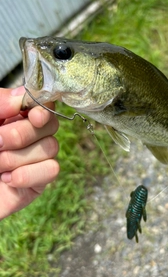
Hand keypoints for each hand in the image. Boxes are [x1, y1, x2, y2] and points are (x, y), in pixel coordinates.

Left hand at [0, 86, 59, 219]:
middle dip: (23, 134)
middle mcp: (28, 136)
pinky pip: (51, 170)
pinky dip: (30, 174)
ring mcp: (34, 159)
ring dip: (19, 157)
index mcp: (13, 118)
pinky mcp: (37, 182)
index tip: (32, 116)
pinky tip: (7, 179)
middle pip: (50, 126)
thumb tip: (22, 95)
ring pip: (51, 147)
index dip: (43, 108)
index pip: (43, 105)